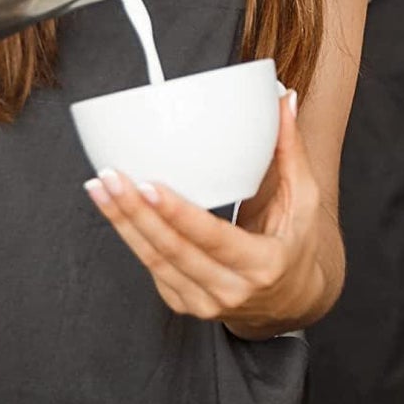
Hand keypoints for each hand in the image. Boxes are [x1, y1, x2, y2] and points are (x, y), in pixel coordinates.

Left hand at [84, 90, 337, 338]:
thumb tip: (286, 99)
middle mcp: (230, 291)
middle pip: (172, 251)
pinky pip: (153, 269)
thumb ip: (291, 150)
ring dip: (123, 223)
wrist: (291, 302)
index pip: (214, 239)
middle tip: (111, 177)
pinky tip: (114, 210)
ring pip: (154, 262)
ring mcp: (204, 303)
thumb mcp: (303, 201)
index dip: (178, 215)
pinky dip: (131, 238)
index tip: (150, 186)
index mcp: (263, 265)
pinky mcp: (185, 303)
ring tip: (100, 188)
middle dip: (135, 212)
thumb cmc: (297, 244)